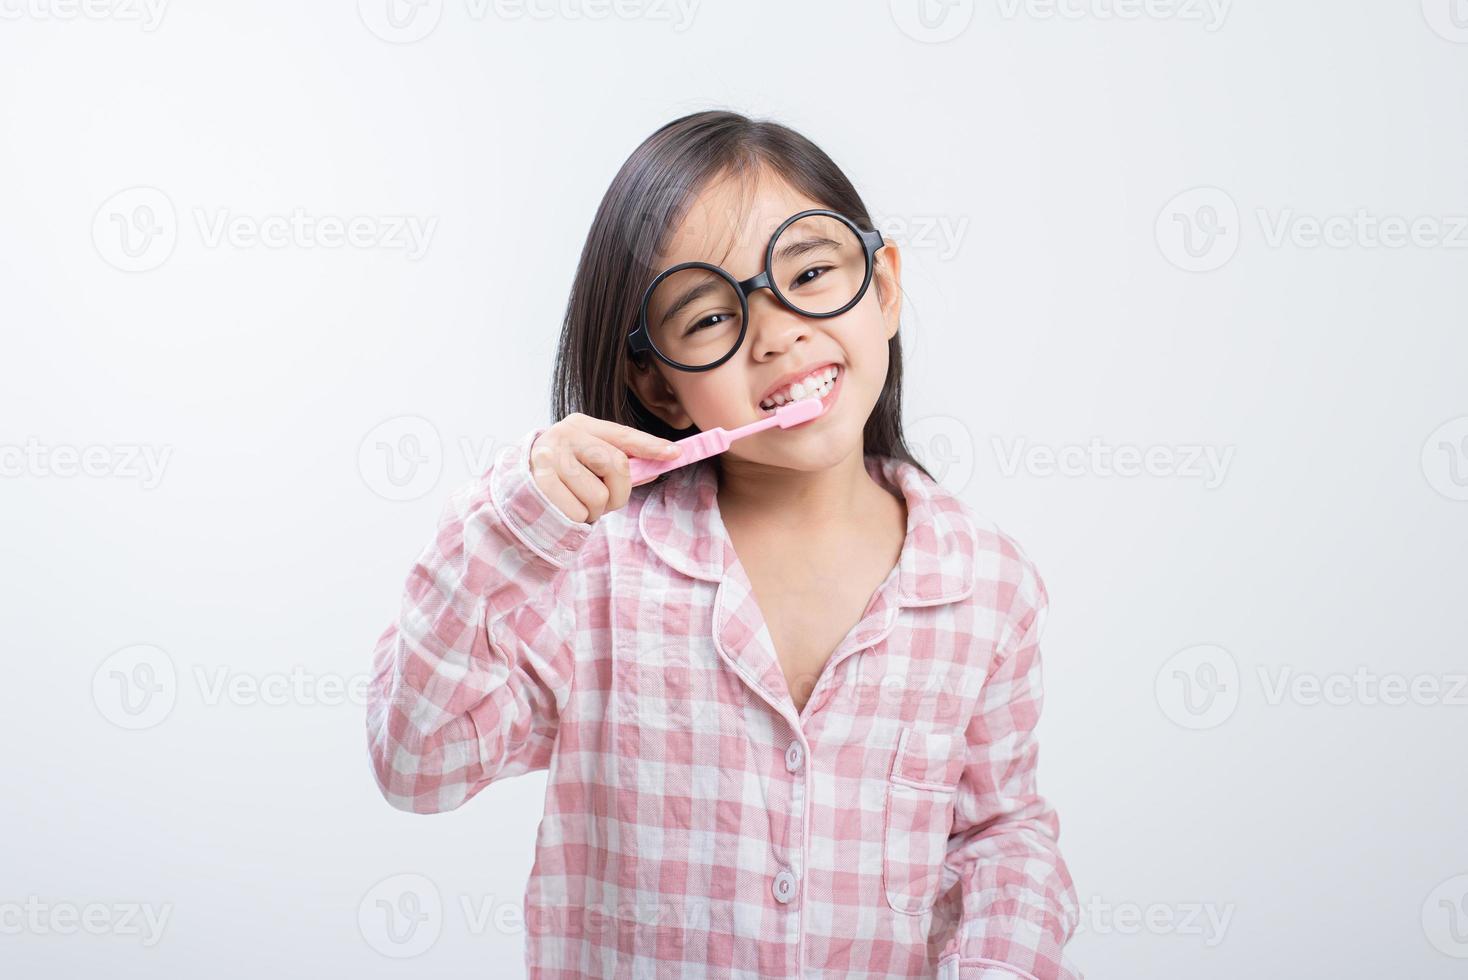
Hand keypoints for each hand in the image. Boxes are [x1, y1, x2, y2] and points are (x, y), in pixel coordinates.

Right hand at [528, 414, 679, 522]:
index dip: (651, 445)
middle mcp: (564, 435)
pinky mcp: (540, 484)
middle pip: (617, 466)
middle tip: (606, 502)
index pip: (623, 435)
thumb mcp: (586, 460)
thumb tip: (660, 463)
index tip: (675, 454)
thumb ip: (620, 461)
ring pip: (599, 496)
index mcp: (580, 425)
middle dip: (620, 492)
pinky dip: (577, 520)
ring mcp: (550, 458)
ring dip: (594, 511)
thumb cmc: (559, 474)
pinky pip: (579, 513)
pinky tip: (563, 510)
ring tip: (576, 503)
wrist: (513, 486)